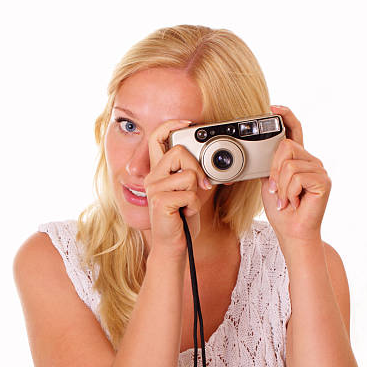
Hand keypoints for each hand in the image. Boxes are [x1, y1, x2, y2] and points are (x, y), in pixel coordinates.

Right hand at [143, 119, 212, 257]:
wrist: (174, 245)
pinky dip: (193, 206)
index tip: (188, 122)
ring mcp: (154, 188)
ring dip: (195, 192)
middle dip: (197, 168)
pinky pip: (189, 194)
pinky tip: (185, 214)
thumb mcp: (191, 190)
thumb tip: (215, 162)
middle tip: (200, 186)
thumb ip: (195, 173)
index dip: (171, 125)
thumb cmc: (182, 219)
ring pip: (188, 174)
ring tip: (187, 205)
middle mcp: (152, 176)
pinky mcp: (159, 201)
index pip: (157, 137)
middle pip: (179, 152)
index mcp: (158, 171)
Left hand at [260, 105, 331, 246]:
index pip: (295, 130)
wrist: (291, 231)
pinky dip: (289, 192)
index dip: (286, 116)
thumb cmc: (281, 209)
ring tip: (286, 199)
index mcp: (298, 158)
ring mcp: (319, 169)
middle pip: (285, 146)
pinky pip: (296, 177)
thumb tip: (257, 150)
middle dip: (274, 170)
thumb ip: (268, 164)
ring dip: (281, 186)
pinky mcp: (323, 181)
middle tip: (276, 191)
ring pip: (289, 164)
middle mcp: (311, 160)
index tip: (272, 107)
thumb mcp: (269, 182)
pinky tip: (294, 202)